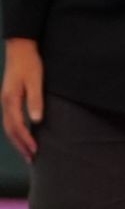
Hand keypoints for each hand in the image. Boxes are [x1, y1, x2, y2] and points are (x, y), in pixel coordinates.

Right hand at [2, 39, 43, 161]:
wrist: (20, 49)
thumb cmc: (30, 64)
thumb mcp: (36, 81)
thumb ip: (36, 100)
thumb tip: (36, 120)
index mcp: (10, 100)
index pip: (17, 126)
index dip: (26, 139)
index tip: (35, 150)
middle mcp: (5, 103)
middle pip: (10, 130)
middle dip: (20, 145)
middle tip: (31, 159)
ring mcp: (5, 102)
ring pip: (8, 127)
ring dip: (17, 141)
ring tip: (27, 153)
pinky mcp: (9, 99)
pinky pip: (10, 120)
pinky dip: (15, 131)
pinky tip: (23, 136)